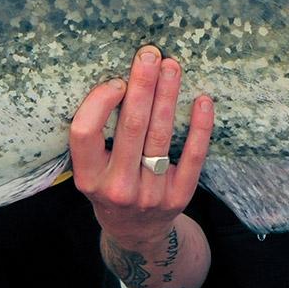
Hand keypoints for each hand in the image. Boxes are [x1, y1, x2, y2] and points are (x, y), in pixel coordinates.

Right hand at [69, 45, 211, 249]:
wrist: (136, 233)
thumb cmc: (110, 186)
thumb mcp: (91, 169)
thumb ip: (97, 136)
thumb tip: (120, 79)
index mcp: (87, 177)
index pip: (85, 132)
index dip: (100, 102)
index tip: (116, 80)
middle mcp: (117, 187)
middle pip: (131, 127)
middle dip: (142, 86)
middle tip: (149, 54)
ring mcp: (150, 195)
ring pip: (161, 136)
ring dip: (168, 96)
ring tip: (172, 67)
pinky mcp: (179, 196)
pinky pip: (193, 156)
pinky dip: (200, 127)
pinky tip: (203, 101)